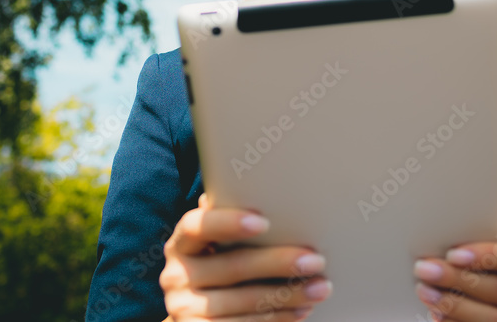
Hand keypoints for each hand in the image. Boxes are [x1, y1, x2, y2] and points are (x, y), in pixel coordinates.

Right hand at [160, 193, 332, 320]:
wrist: (198, 318)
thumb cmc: (219, 269)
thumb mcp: (219, 245)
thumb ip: (232, 222)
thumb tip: (262, 188)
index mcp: (182, 243)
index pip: (197, 226)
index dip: (228, 223)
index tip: (264, 222)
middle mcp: (176, 275)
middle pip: (233, 266)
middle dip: (279, 262)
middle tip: (316, 260)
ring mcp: (183, 308)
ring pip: (245, 300)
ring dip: (288, 294)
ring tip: (320, 287)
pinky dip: (277, 318)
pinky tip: (301, 310)